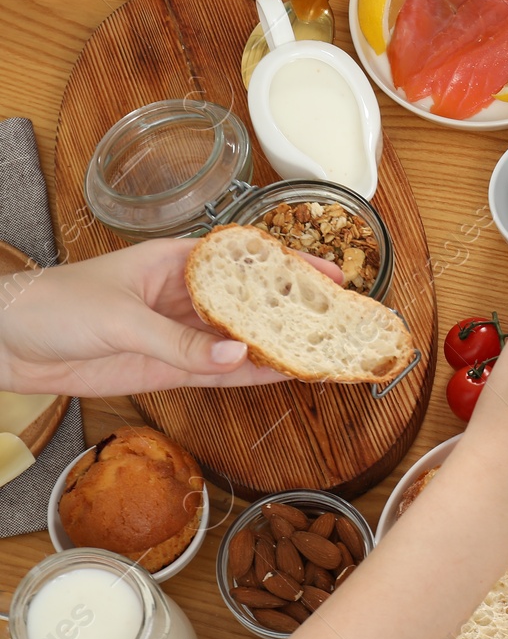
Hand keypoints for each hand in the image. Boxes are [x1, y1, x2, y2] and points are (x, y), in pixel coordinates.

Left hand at [0, 239, 341, 396]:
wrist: (4, 344)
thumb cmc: (54, 305)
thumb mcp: (119, 318)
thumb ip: (179, 343)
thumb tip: (235, 358)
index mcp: (176, 262)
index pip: (246, 261)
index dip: (291, 265)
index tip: (333, 274)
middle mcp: (185, 296)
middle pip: (252, 303)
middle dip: (296, 311)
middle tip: (342, 322)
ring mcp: (180, 335)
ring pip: (241, 341)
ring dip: (281, 348)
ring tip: (325, 353)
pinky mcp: (169, 369)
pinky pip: (219, 374)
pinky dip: (251, 377)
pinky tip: (285, 376)